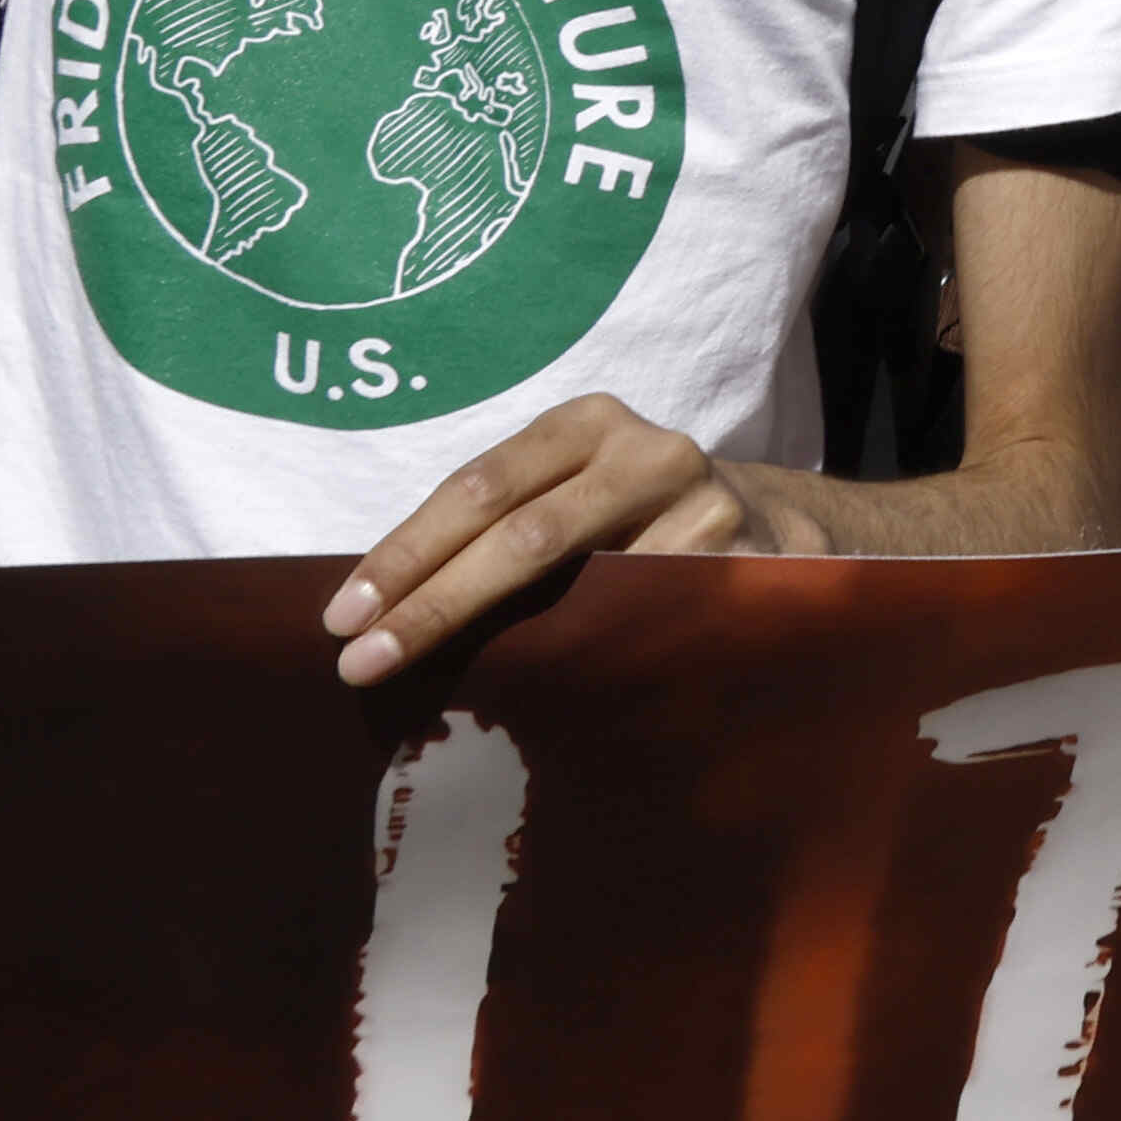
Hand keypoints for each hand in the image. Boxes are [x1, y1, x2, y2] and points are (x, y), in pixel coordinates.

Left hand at [321, 393, 784, 685]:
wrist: (775, 534)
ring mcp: (700, 505)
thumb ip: (504, 526)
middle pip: (520, 533)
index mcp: (586, 424)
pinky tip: (540, 697)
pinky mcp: (738, 564)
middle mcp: (646, 452)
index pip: (477, 486)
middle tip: (363, 661)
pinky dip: (582, 659)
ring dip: (503, 644)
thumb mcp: (572, 496)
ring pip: (581, 584)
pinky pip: (639, 621)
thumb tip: (383, 608)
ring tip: (437, 690)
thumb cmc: (634, 524)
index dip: (407, 552)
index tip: (345, 615)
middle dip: (433, 603)